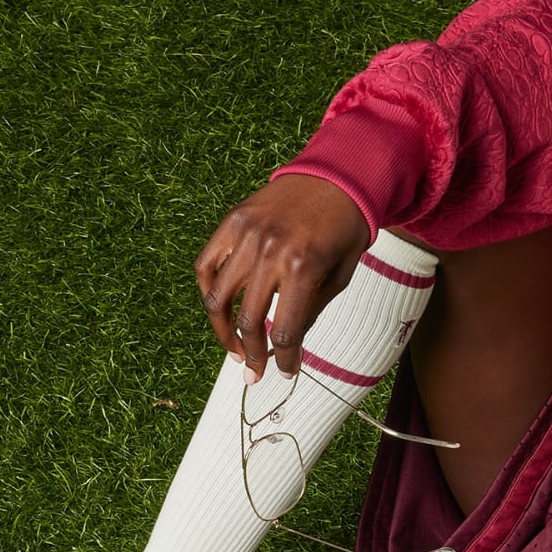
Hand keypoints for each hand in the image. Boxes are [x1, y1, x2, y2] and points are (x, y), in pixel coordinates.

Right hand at [194, 173, 372, 380]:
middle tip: (254, 373)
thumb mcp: (340, 275)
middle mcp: (270, 252)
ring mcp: (246, 235)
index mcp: (303, 268)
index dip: (285, 360)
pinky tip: (220, 308)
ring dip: (223, 331)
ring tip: (234, 347)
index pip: (286, 331)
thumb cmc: (345, 229)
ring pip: (218, 297)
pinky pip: (206, 264)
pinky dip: (208, 290)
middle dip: (252, 354)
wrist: (338, 177)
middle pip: (249, 320)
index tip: (285, 373)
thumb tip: (286, 343)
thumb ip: (311, 309)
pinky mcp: (231, 221)